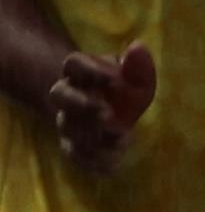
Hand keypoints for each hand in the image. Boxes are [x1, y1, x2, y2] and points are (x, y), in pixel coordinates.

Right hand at [47, 43, 154, 175]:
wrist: (108, 111)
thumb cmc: (124, 87)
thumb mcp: (136, 74)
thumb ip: (138, 64)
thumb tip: (136, 46)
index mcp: (81, 70)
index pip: (73, 63)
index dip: (90, 70)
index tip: (113, 79)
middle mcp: (67, 93)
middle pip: (59, 94)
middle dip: (82, 104)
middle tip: (108, 114)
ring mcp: (66, 119)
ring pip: (66, 126)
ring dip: (90, 133)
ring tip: (120, 136)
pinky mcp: (70, 143)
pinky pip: (73, 153)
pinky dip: (91, 160)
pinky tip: (112, 164)